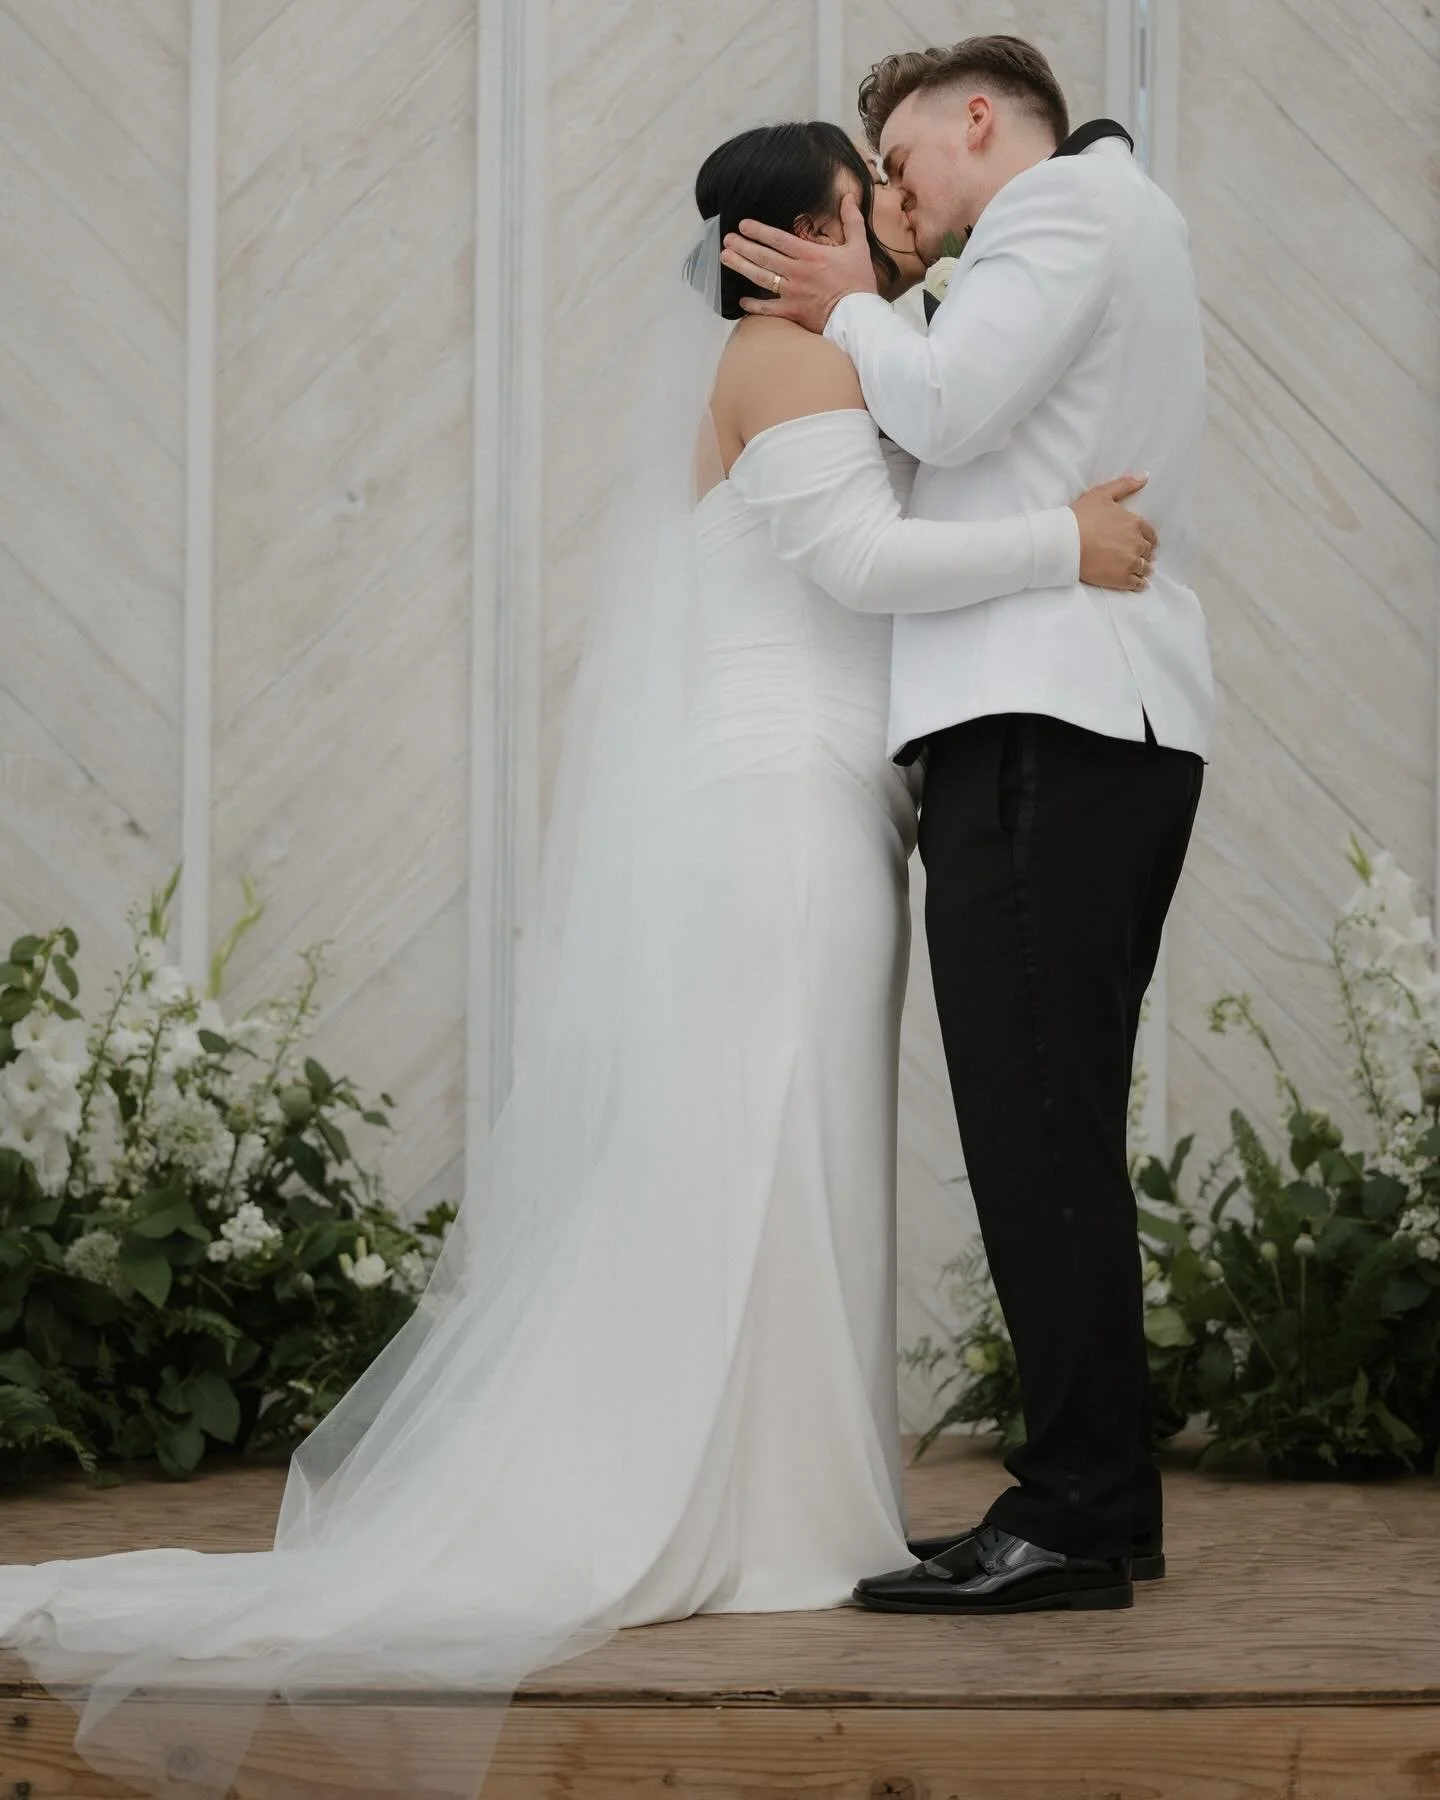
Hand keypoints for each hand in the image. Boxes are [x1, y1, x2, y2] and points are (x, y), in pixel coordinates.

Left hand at [720, 193, 878, 334]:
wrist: (859, 316)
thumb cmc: (859, 282)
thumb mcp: (858, 247)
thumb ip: (852, 220)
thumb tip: (849, 197)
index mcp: (810, 254)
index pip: (778, 239)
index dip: (758, 230)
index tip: (743, 225)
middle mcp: (797, 272)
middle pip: (764, 256)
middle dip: (743, 246)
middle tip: (727, 239)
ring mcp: (792, 293)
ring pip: (761, 278)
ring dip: (741, 267)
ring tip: (726, 258)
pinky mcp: (792, 312)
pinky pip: (768, 308)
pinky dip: (754, 305)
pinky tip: (742, 300)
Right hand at [1070, 475, 1157, 591]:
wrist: (1065, 543)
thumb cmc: (1081, 516)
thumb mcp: (1102, 494)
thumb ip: (1125, 485)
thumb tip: (1145, 476)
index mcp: (1134, 523)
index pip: (1150, 533)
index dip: (1147, 538)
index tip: (1144, 541)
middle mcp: (1136, 543)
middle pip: (1148, 551)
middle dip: (1145, 553)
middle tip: (1139, 555)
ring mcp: (1130, 563)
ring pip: (1145, 568)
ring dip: (1144, 568)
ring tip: (1139, 569)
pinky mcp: (1121, 579)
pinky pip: (1137, 583)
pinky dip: (1140, 583)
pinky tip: (1138, 583)